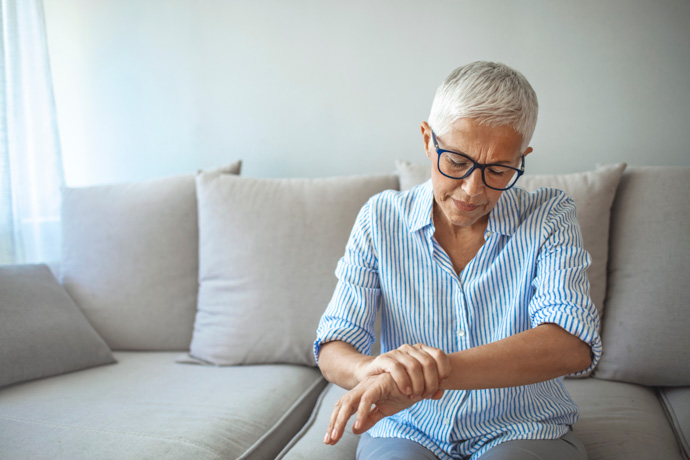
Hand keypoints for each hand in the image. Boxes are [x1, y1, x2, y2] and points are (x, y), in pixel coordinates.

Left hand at [324, 372, 440, 444]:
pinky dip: (362, 412)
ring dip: (341, 420)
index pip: (343, 409)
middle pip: (342, 405)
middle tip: (329, 441)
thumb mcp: (384, 410)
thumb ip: (370, 418)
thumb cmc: (402, 393)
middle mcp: (363, 389)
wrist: (419, 380)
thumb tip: (355, 430)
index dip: (335, 423)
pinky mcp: (380, 384)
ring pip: (349, 402)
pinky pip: (367, 399)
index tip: (330, 440)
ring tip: (337, 436)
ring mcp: (370, 385)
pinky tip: (358, 426)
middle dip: (334, 423)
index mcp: (362, 394)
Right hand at [358, 343, 449, 399]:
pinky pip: (396, 368)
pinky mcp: (383, 359)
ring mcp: (396, 353)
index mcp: (421, 350)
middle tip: (425, 396)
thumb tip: (440, 393)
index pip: (439, 355)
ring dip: (417, 385)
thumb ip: (430, 389)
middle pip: (429, 363)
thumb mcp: (418, 385)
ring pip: (414, 366)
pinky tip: (406, 391)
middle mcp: (410, 349)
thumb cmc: (399, 382)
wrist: (372, 378)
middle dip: (430, 383)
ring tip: (415, 397)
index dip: (444, 370)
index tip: (440, 385)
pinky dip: (403, 381)